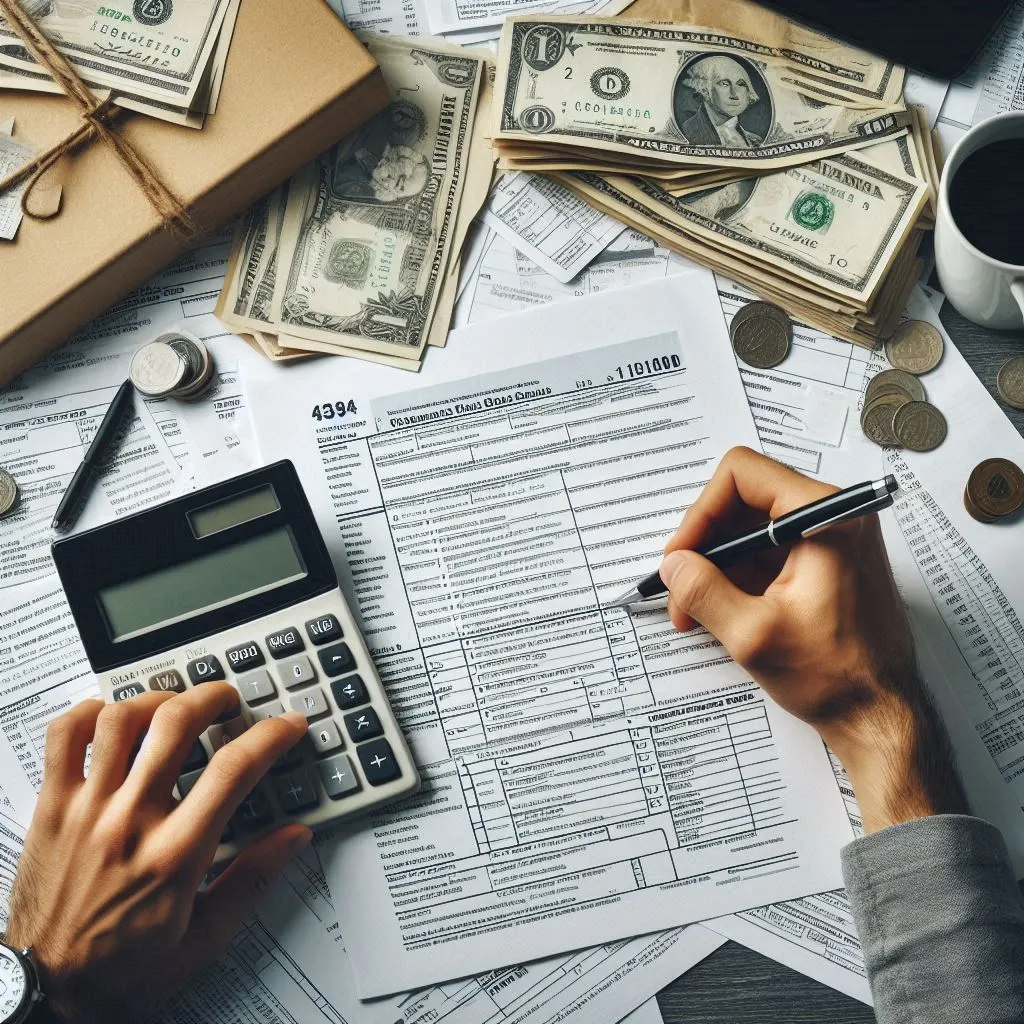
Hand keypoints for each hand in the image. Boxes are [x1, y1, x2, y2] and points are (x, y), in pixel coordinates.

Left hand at [4, 684, 310, 1023]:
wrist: (47, 995)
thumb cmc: (120, 972)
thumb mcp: (206, 939)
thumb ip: (253, 879)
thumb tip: (293, 837)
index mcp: (175, 855)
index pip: (234, 769)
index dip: (271, 735)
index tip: (287, 725)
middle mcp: (129, 823)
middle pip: (176, 724)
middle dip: (213, 697)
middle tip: (228, 700)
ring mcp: (85, 810)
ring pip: (120, 719)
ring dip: (156, 699)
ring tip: (174, 705)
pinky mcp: (50, 809)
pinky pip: (63, 738)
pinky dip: (89, 713)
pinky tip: (111, 717)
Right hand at [659, 446, 966, 832]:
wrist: (881, 717)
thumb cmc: (836, 677)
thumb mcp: (753, 635)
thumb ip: (704, 592)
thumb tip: (673, 565)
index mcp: (826, 518)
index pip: (743, 475)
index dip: (701, 512)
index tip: (682, 555)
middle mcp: (832, 517)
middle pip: (743, 500)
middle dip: (704, 544)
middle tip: (680, 586)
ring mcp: (829, 539)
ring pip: (750, 529)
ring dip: (716, 564)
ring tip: (693, 609)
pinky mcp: (824, 563)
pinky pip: (767, 552)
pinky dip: (736, 576)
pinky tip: (718, 611)